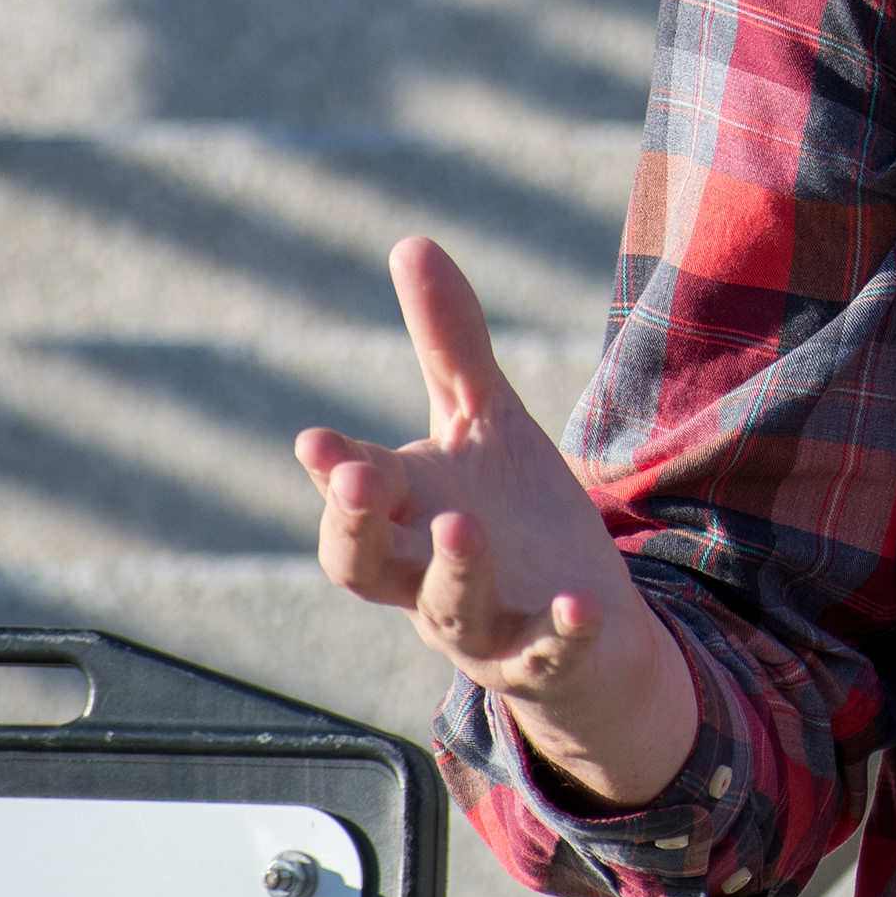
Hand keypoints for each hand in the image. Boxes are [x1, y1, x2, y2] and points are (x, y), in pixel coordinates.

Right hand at [295, 237, 699, 806]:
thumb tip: (413, 241)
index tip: (316, 438)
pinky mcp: (542, 654)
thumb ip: (449, 345)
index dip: (333, 470)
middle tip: (357, 477)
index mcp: (403, 515)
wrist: (575, 614)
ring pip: (448, 612)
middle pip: (363, 565)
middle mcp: (423, 577)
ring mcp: (481, 624)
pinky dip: (559, 632)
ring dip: (452, 571)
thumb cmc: (509, 512)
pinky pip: (546, 653)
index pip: (354, 494)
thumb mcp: (484, 420)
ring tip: (460, 526)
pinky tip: (579, 605)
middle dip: (352, 525)